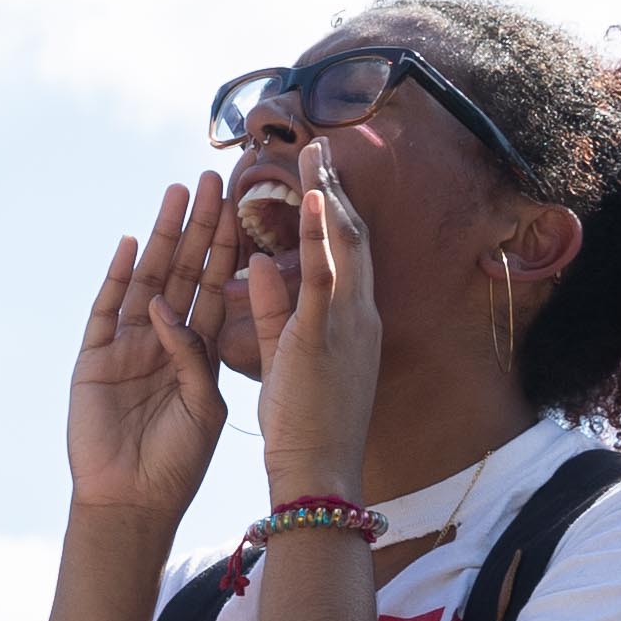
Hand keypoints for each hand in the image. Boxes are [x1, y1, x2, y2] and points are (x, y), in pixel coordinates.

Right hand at [64, 188, 235, 523]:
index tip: (240, 205)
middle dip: (197, 226)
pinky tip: (129, 246)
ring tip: (174, 194)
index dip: (226, 247)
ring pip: (148, 280)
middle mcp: (163, 340)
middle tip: (211, 180)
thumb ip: (197, 359)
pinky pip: (106, 311)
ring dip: (161, 237)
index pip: (217, 287)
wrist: (133, 502)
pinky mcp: (95, 360)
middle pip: (183, 271)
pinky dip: (118, 280)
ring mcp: (127, 346)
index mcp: (198, 351)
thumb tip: (174, 312)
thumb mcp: (206, 407)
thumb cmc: (178, 463)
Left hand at [237, 144, 389, 504]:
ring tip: (315, 153)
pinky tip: (312, 196)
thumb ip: (275, 310)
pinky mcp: (325, 334)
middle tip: (320, 148)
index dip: (332, 213)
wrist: (321, 472)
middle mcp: (359, 315)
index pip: (345, 255)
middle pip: (351, 237)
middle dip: (335, 190)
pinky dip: (320, 232)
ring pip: (344, 243)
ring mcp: (348, 322)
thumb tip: (261, 264)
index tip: (319, 178)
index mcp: (352, 323)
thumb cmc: (307, 427)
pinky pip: (324, 274)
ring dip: (328, 194)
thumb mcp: (287, 358)